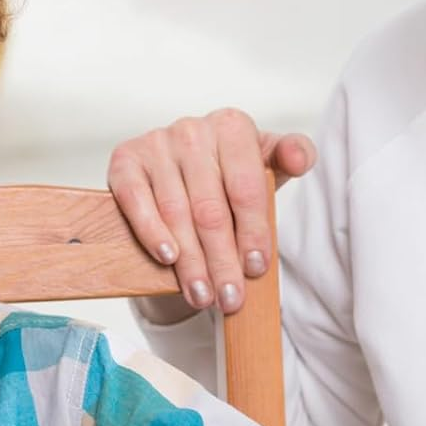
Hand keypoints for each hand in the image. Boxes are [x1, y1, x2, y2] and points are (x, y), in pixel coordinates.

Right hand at [108, 108, 315, 319]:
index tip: (256, 269)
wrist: (180, 176)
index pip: (246, 188)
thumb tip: (300, 158)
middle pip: (211, 209)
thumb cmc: (228, 176)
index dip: (253, 233)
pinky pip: (136, 200)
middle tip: (229, 297)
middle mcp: (193, 130)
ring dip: (190, 262)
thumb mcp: (266, 167)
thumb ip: (291, 158)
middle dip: (222, 261)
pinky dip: (151, 231)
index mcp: (233, 128)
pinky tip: (167, 257)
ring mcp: (157, 143)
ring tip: (202, 295)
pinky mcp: (125, 160)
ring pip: (176, 213)